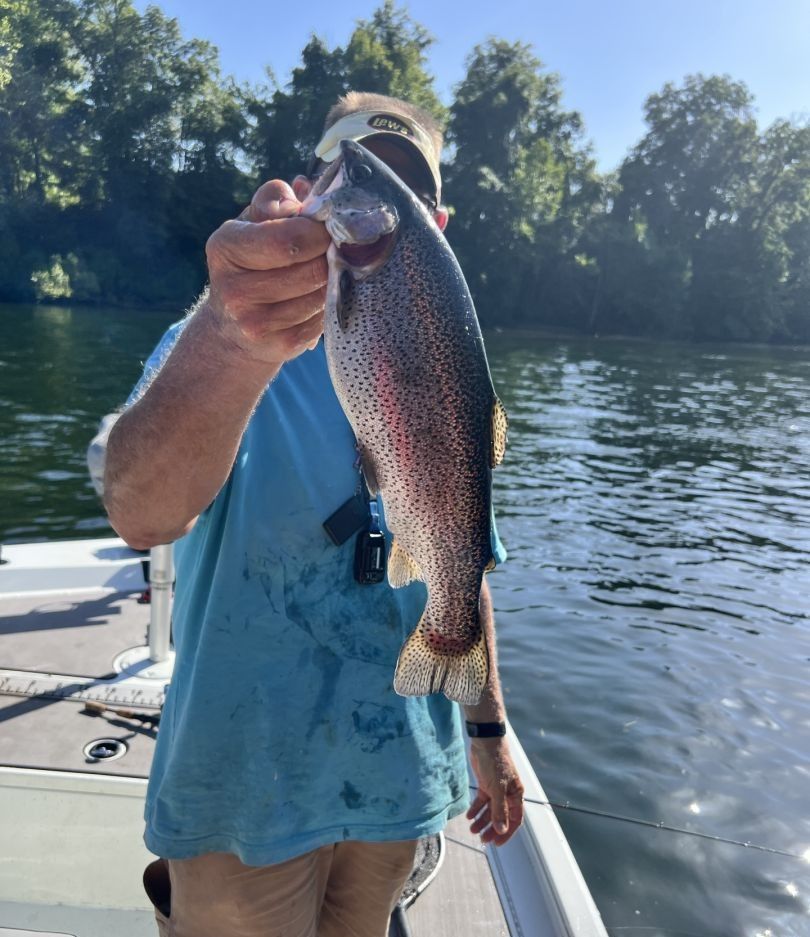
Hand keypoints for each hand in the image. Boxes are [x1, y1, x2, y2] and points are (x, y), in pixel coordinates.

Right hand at [203, 179, 330, 367]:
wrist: (234, 327)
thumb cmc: (252, 261)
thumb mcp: (252, 223)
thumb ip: (274, 200)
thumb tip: (305, 188)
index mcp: (225, 247)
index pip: (289, 238)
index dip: (319, 231)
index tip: (327, 228)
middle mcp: (234, 289)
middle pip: (313, 268)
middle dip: (331, 256)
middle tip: (336, 251)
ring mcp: (256, 323)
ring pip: (323, 295)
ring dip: (334, 282)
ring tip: (326, 273)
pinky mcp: (280, 347)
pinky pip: (324, 320)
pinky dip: (330, 306)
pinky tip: (319, 298)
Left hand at [467, 738, 524, 845]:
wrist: (485, 743)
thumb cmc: (496, 763)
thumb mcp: (497, 789)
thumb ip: (500, 810)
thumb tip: (502, 830)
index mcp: (515, 796)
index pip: (514, 820)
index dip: (507, 832)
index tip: (497, 843)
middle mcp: (507, 794)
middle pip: (501, 817)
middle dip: (492, 829)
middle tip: (482, 839)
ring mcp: (495, 790)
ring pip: (489, 810)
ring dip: (482, 820)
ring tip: (472, 829)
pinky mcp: (485, 784)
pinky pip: (481, 801)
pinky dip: (476, 809)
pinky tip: (469, 816)